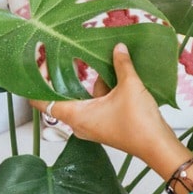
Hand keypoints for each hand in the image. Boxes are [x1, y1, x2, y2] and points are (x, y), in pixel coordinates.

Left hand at [30, 44, 178, 161]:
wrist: (157, 145)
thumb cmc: (138, 121)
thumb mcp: (129, 86)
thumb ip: (121, 65)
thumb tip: (118, 47)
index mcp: (77, 116)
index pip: (44, 104)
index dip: (36, 87)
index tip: (35, 70)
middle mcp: (81, 123)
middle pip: (63, 99)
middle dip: (62, 80)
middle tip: (58, 58)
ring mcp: (94, 125)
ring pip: (84, 99)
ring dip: (90, 83)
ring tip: (95, 60)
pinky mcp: (106, 125)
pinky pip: (96, 105)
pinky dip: (102, 92)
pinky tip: (114, 75)